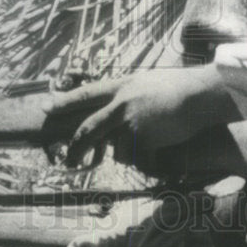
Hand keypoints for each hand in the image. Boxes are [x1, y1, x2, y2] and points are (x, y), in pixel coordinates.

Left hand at [44, 65, 236, 167]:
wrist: (200, 95)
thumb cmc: (182, 89)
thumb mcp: (150, 84)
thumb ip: (131, 97)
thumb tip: (118, 114)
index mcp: (122, 86)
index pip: (86, 94)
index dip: (65, 102)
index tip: (47, 109)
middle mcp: (120, 103)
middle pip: (88, 129)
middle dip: (75, 148)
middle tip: (67, 162)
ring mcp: (129, 121)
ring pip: (117, 151)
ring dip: (132, 154)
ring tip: (155, 142)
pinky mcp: (140, 137)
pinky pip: (138, 159)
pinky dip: (149, 160)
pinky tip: (163, 149)